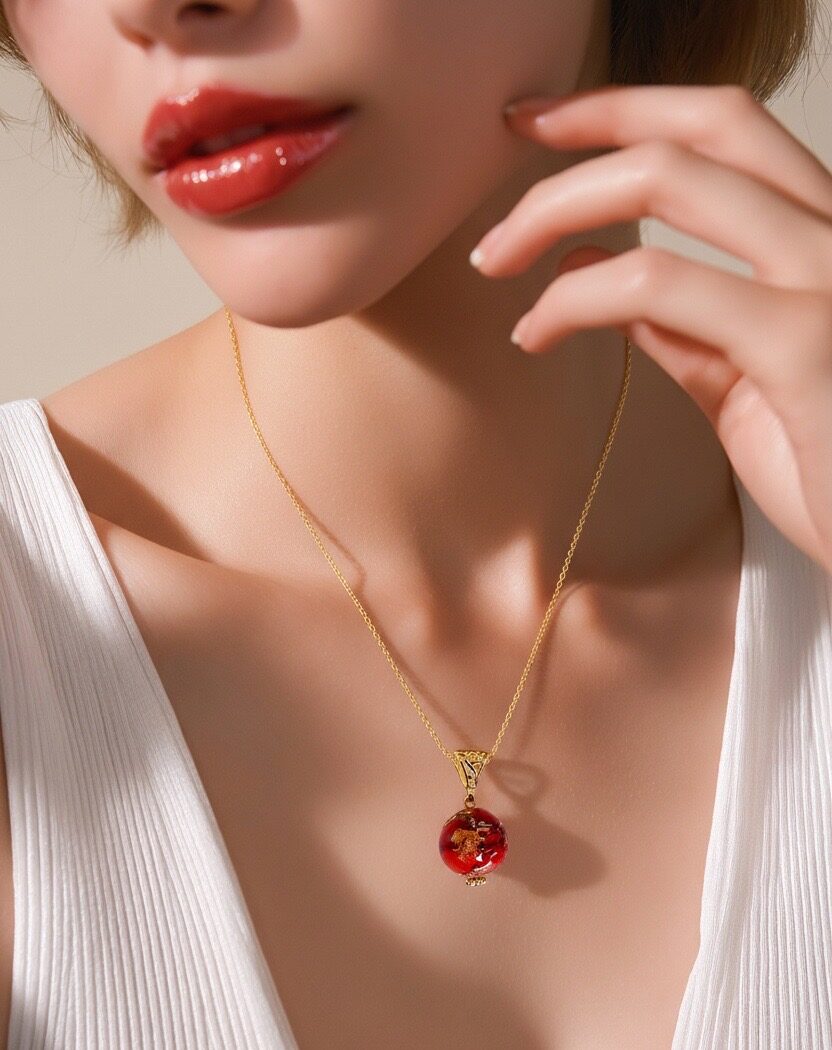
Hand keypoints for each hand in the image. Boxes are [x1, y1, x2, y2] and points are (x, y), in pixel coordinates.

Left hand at [469, 84, 831, 575]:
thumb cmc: (823, 467)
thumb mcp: (742, 381)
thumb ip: (680, 323)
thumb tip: (595, 268)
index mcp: (822, 238)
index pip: (724, 132)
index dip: (628, 108)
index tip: (542, 123)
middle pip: (698, 129)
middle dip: (586, 125)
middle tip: (507, 143)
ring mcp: (825, 280)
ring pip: (670, 178)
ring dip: (557, 208)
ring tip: (496, 260)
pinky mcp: (801, 342)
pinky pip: (658, 285)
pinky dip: (576, 298)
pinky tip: (536, 332)